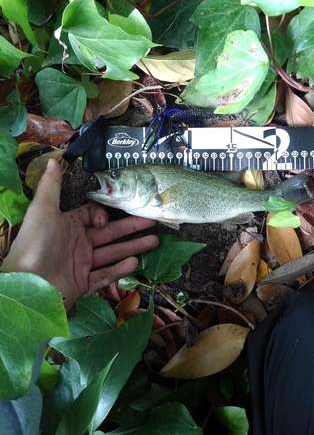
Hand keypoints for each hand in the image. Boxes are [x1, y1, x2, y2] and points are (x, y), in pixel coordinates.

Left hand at [1, 159, 158, 308]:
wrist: (27, 286)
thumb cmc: (33, 244)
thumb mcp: (42, 210)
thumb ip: (52, 186)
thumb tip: (53, 160)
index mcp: (68, 226)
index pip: (94, 215)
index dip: (104, 214)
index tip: (106, 218)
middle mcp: (77, 244)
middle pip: (110, 233)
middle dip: (131, 227)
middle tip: (152, 221)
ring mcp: (81, 264)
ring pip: (112, 253)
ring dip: (133, 247)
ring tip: (154, 241)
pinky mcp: (83, 284)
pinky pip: (105, 275)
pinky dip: (120, 270)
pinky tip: (135, 263)